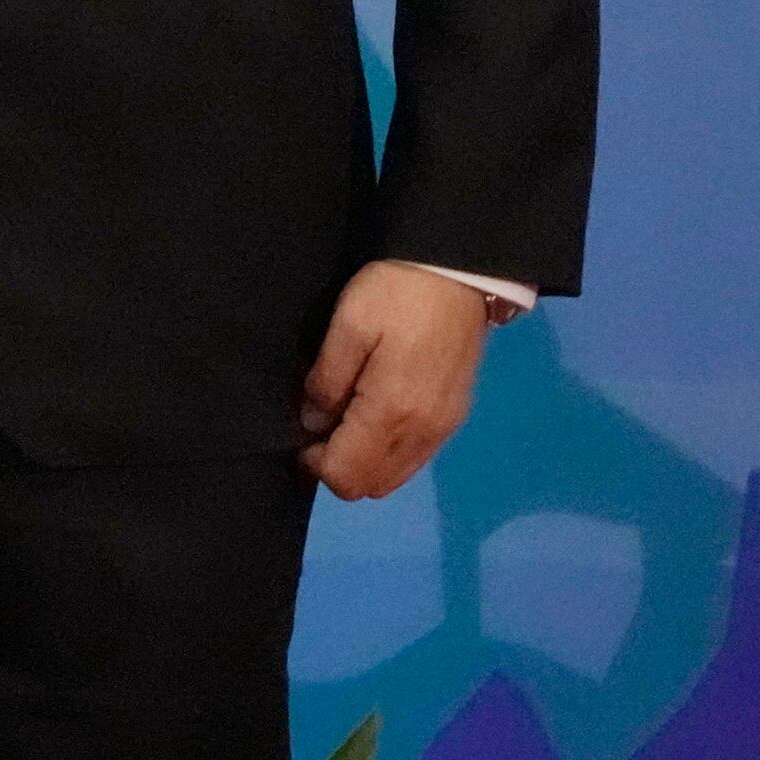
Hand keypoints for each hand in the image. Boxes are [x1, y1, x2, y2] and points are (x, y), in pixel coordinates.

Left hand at [299, 261, 498, 500]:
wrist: (458, 273)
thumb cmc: (395, 295)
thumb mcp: (347, 328)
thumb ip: (326, 382)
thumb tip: (311, 423)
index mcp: (392, 413)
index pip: (347, 477)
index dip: (315, 464)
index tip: (302, 435)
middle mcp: (423, 433)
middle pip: (372, 486)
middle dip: (339, 467)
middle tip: (321, 427)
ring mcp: (444, 428)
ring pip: (395, 477)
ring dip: (364, 462)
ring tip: (345, 419)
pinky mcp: (455, 417)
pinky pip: (415, 458)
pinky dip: (389, 452)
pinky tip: (374, 415)